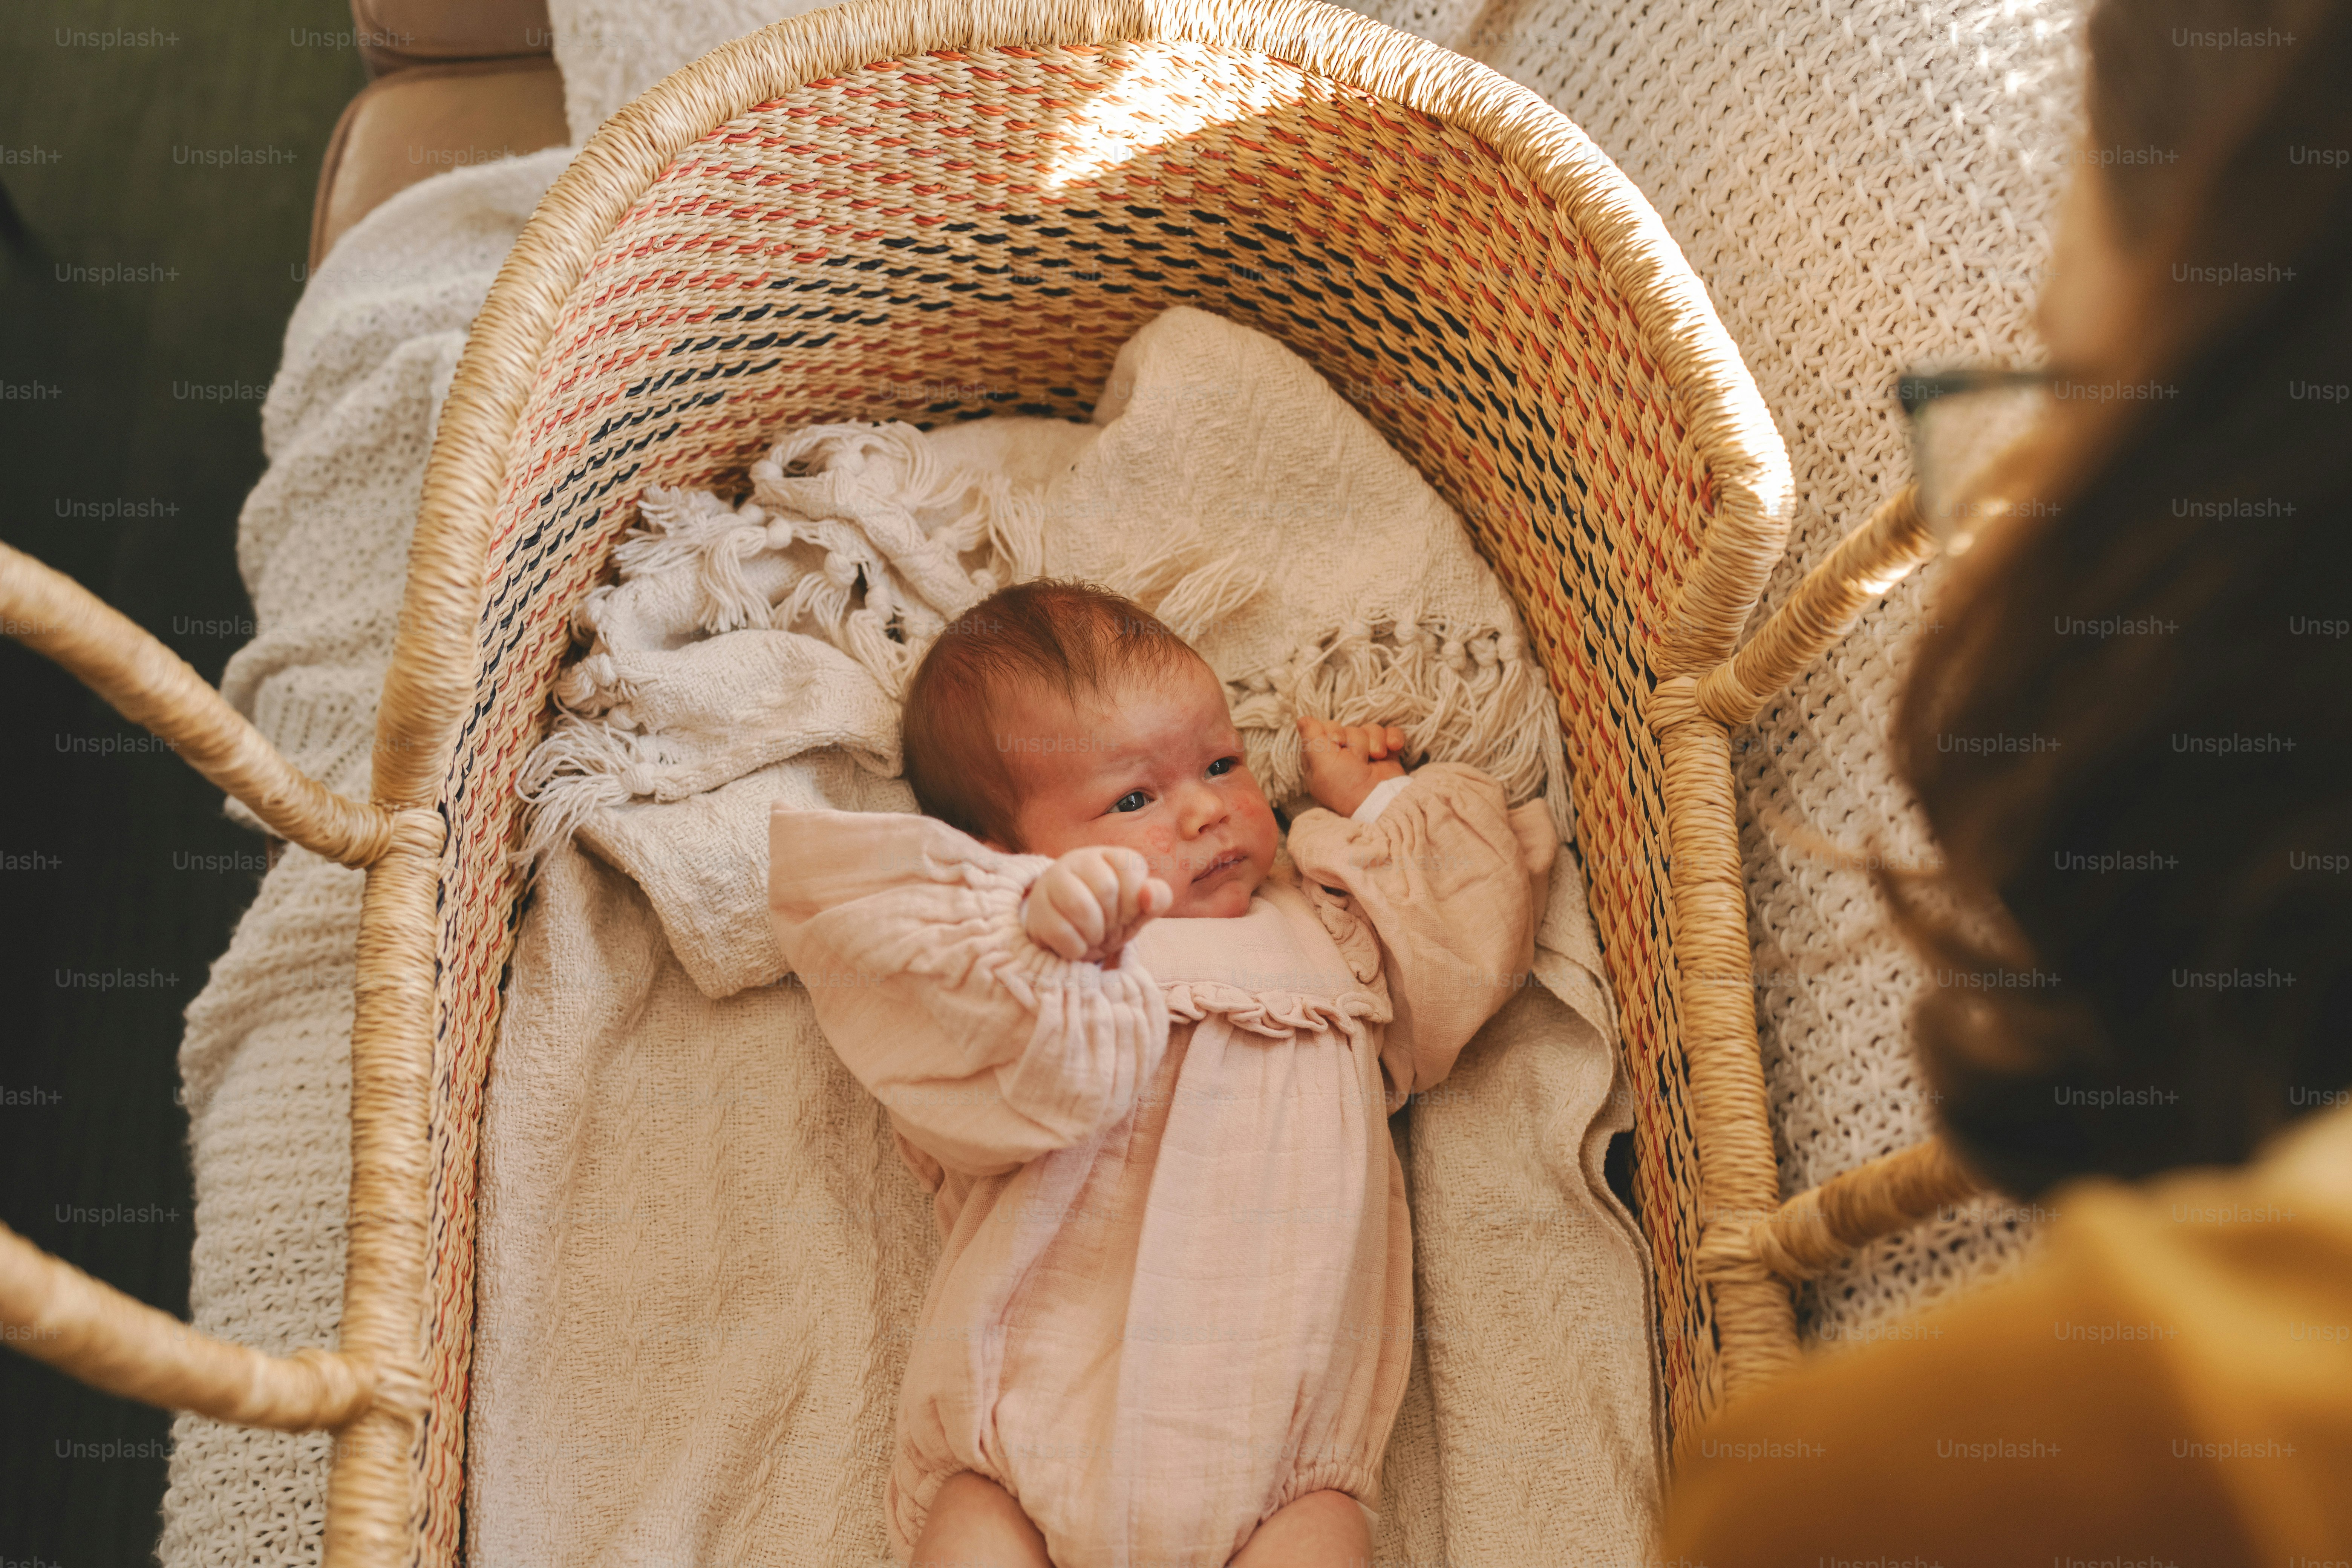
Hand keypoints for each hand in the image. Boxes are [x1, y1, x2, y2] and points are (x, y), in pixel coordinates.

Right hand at [1021, 844, 1174, 963]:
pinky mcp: (1036, 907)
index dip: (1134, 902)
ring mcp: (1052, 880)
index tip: (1126, 915)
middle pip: (1106, 888)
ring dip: (1094, 934)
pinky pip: (1061, 931)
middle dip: (1113, 920)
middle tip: (1108, 929)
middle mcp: (1079, 859)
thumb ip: (1157, 899)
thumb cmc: (1109, 918)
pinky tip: (1076, 946)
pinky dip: (1076, 948)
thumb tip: (1148, 893)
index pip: (1131, 869)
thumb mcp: (1138, 911)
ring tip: (1093, 937)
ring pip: (1080, 906)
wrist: (1068, 935)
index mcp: (1110, 855)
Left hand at [1296, 715, 1410, 815]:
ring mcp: (1366, 755)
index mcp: (1323, 759)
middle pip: (1348, 728)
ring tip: (1376, 758)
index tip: (1337, 742)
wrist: (1380, 802)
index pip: (1325, 728)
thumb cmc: (1345, 786)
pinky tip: (1392, 748)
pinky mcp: (1386, 755)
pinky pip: (1389, 733)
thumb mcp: (1320, 763)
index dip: (1333, 732)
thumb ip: (1310, 737)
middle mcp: (1343, 756)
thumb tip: (1302, 719)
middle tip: (1357, 760)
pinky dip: (1392, 738)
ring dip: (1375, 742)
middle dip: (1355, 741)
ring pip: (1369, 729)